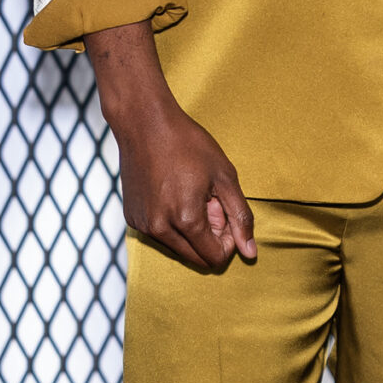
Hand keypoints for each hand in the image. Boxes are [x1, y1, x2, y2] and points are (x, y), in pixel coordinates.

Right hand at [86, 19, 256, 272]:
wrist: (144, 123)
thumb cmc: (188, 144)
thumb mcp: (224, 177)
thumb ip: (240, 217)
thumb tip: (250, 252)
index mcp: (186, 220)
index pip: (215, 258)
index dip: (227, 238)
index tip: (221, 208)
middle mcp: (160, 230)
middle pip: (197, 259)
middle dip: (209, 237)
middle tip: (207, 202)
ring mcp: (143, 225)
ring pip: (178, 249)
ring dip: (190, 232)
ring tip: (189, 195)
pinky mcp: (132, 219)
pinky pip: (160, 237)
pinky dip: (171, 224)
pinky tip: (171, 193)